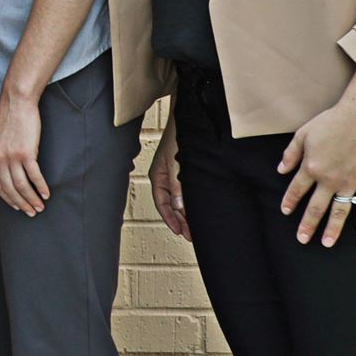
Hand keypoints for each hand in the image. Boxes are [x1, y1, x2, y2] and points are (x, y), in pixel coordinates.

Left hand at [0, 92, 49, 216]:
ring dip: (32, 199)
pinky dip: (41, 187)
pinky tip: (46, 193)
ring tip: (40, 206)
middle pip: (9, 189)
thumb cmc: (8, 117)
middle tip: (31, 212)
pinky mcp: (26, 152)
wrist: (16, 101)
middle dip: (21, 203)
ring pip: (22, 185)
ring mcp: (11, 156)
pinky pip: (34, 176)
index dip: (7, 198)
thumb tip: (0, 167)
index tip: (16, 205)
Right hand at [149, 115, 187, 239]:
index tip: (180, 232)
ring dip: (186, 213)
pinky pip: (186, 192)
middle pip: (171, 205)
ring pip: (179, 200)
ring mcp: (174, 174)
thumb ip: (176, 186)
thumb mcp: (176, 164)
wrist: (187, 120)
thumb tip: (178, 207)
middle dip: (180, 221)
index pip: (162, 204)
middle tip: (191, 235)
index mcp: (158, 176)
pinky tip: (197, 208)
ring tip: (195, 227)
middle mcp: (165, 177)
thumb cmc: (178, 138)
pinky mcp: (184, 170)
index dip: (170, 219)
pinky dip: (190, 202)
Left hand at [278, 84, 355, 246]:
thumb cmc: (330, 122)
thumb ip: (290, 154)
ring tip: (326, 243)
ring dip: (333, 228)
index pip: (296, 190)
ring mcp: (349, 181)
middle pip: (316, 207)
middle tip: (302, 239)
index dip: (290, 202)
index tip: (286, 212)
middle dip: (308, 225)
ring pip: (339, 210)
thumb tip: (279, 170)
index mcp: (311, 167)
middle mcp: (328, 178)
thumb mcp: (303, 134)